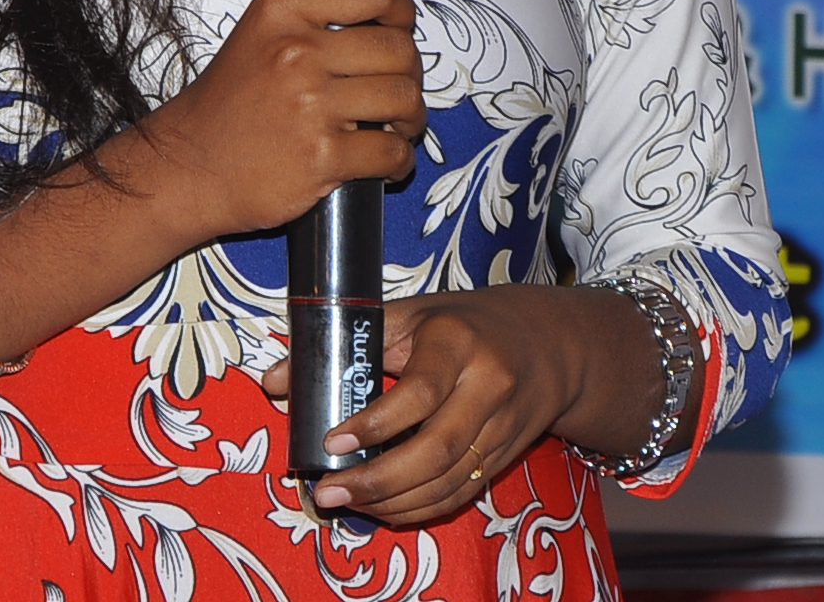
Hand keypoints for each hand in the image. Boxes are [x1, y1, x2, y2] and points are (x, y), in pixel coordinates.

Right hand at [123, 0, 423, 244]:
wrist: (190, 164)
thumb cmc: (227, 105)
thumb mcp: (258, 36)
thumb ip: (312, 19)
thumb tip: (384, 21)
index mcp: (282, 13)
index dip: (401, 11)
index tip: (400, 28)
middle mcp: (296, 52)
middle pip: (398, 50)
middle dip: (410, 74)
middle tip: (397, 89)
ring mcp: (310, 106)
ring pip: (404, 99)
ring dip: (412, 118)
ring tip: (396, 126)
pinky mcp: (322, 157)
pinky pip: (393, 152)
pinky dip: (400, 160)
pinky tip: (385, 160)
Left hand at [259, 285, 657, 525]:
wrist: (549, 344)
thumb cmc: (462, 322)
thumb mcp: (409, 314)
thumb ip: (344, 342)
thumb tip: (274, 381)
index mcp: (459, 343)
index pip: (419, 392)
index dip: (374, 424)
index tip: (331, 441)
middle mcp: (489, 388)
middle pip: (436, 449)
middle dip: (377, 480)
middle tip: (327, 492)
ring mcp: (504, 428)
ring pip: (450, 480)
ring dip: (394, 502)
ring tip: (346, 504)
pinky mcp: (507, 456)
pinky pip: (463, 493)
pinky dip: (421, 508)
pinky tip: (384, 509)